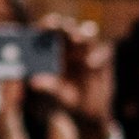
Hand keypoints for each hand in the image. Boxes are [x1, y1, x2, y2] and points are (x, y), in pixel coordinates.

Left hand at [41, 13, 116, 138]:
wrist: (89, 113)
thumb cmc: (67, 100)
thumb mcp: (57, 95)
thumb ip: (48, 87)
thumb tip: (34, 82)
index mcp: (54, 50)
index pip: (49, 31)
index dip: (47, 25)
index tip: (45, 25)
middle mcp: (71, 46)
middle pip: (68, 29)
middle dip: (65, 26)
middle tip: (60, 26)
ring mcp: (89, 51)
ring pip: (88, 34)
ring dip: (83, 34)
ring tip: (77, 39)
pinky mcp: (104, 59)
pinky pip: (104, 52)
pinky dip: (98, 56)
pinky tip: (90, 63)